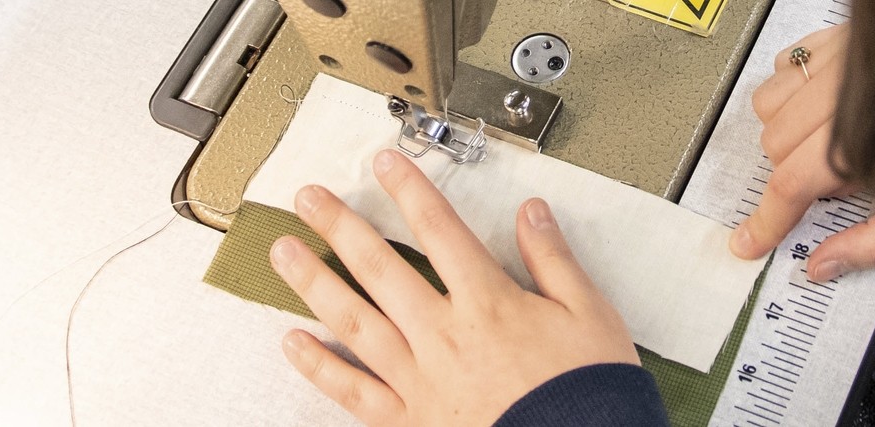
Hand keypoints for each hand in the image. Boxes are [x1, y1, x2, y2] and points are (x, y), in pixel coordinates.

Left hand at [270, 150, 639, 425]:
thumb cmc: (587, 392)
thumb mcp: (590, 315)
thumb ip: (555, 260)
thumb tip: (533, 213)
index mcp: (488, 303)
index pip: (439, 229)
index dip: (409, 189)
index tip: (385, 164)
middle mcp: (444, 335)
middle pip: (380, 267)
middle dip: (340, 226)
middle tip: (309, 198)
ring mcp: (420, 379)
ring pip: (355, 321)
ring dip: (314, 282)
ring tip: (284, 252)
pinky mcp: (410, 421)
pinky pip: (353, 391)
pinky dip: (320, 368)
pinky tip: (295, 344)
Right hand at [732, 24, 874, 280]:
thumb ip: (874, 241)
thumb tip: (827, 265)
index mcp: (860, 138)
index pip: (790, 185)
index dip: (767, 221)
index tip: (750, 241)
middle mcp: (843, 93)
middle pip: (774, 146)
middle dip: (791, 174)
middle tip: (836, 182)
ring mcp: (839, 59)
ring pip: (769, 103)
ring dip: (784, 132)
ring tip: (828, 141)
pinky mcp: (840, 36)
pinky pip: (787, 61)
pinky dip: (792, 88)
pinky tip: (824, 105)